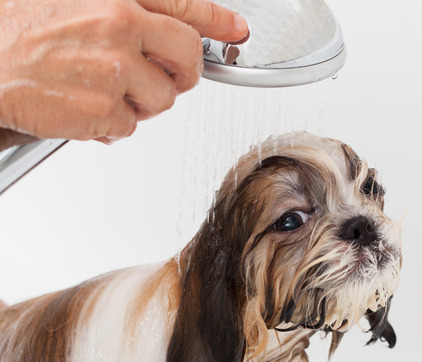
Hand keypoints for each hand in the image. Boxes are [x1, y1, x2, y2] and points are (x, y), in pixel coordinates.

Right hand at [0, 0, 248, 141]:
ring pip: (163, 99)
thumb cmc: (15, 28)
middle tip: (164, 76)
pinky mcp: (102, 110)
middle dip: (182, 73)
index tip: (236, 29)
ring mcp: (114, 71)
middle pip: (189, 59)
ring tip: (101, 88)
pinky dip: (111, 124)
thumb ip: (121, 9)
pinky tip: (83, 107)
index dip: (217, 19)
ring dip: (140, 101)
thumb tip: (157, 25)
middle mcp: (120, 29)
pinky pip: (130, 126)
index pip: (185, 7)